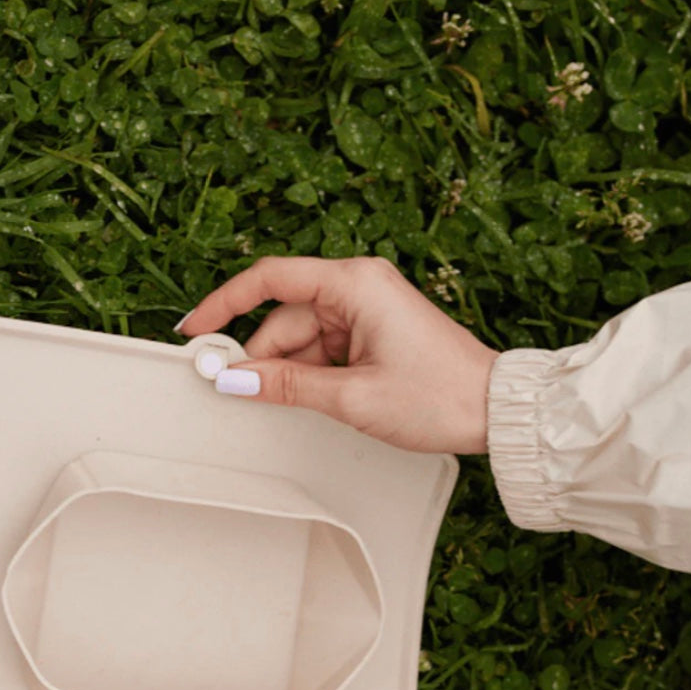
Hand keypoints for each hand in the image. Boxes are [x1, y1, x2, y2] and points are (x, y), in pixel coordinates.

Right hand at [178, 255, 498, 455]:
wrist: (494, 410)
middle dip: (264, 357)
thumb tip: (236, 379)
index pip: (271, 279)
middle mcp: (360, 286)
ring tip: (311, 406)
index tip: (196, 330)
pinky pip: (325, 348)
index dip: (225, 303)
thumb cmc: (439, 395)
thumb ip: (287, 385)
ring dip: (292, 372)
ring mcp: (368, 309)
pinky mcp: (375, 332)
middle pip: (285, 316)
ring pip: (303, 337)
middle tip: (238, 393)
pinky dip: (313, 374)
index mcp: (355, 284)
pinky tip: (322, 399)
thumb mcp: (353, 397)